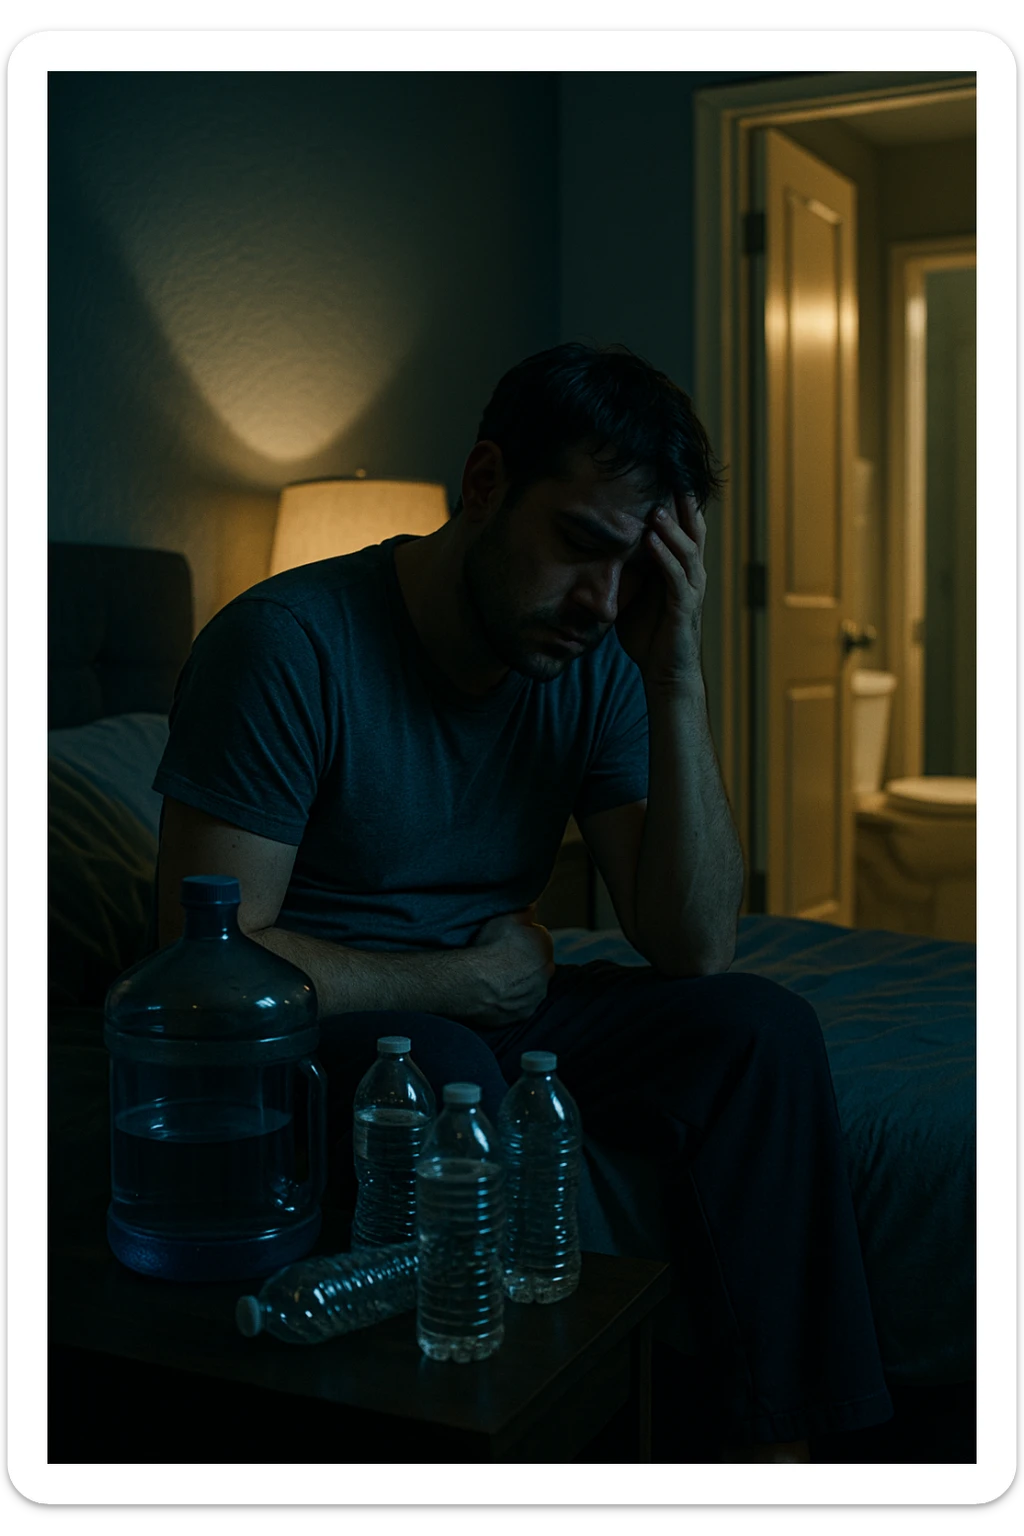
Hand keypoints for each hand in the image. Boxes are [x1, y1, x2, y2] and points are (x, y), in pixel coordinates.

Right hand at [458, 905, 554, 1029]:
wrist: (475, 981)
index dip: (522, 940)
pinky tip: (497, 993)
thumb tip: (533, 906)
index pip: (538, 939)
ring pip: (532, 986)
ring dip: (520, 982)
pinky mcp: (524, 1013)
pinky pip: (521, 1005)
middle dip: (525, 962)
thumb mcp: (506, 917)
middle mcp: (548, 971)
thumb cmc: (489, 947)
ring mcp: (537, 995)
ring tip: (498, 978)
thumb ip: (524, 911)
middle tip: (503, 960)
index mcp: (545, 944)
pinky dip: (512, 1000)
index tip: (508, 942)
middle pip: (537, 964)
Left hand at [615, 490, 707, 693]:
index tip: (664, 472)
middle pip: (694, 528)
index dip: (677, 500)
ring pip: (687, 549)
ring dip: (671, 527)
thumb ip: (626, 571)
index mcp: (681, 568)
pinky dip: (665, 556)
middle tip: (671, 473)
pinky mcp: (684, 607)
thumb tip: (598, 549)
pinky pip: (677, 577)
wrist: (665, 673)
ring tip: (655, 507)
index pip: (683, 526)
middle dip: (683, 502)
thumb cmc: (649, 636)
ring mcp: (691, 589)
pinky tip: (652, 541)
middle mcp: (692, 574)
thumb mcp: (634, 595)